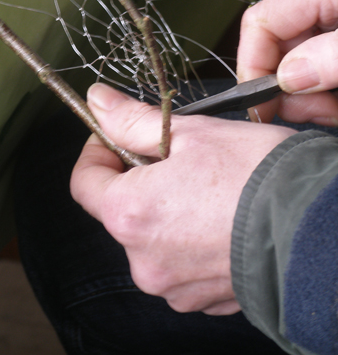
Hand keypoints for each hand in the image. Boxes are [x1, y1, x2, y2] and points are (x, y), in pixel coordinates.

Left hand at [71, 83, 295, 314]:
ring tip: (203, 189)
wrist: (317, 228)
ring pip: (151, 236)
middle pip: (119, 210)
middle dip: (138, 179)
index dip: (98, 151)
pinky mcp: (199, 298)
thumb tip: (97, 100)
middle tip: (174, 156)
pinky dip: (188, 239)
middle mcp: (142, 259)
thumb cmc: (255, 174)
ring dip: (165, 210)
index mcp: (130, 213)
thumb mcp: (190, 133)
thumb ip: (133, 120)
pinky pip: (178, 262)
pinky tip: (217, 219)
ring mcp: (172, 285)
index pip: (84, 181)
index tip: (118, 136)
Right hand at [237, 0, 337, 123]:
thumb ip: (331, 57)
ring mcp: (337, 12)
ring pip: (300, 57)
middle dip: (285, 86)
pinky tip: (334, 103)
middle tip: (313, 116)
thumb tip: (287, 79)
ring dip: (308, 93)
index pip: (261, 22)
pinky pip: (322, 59)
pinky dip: (325, 88)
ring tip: (331, 113)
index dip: (253, 67)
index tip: (262, 108)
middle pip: (278, 43)